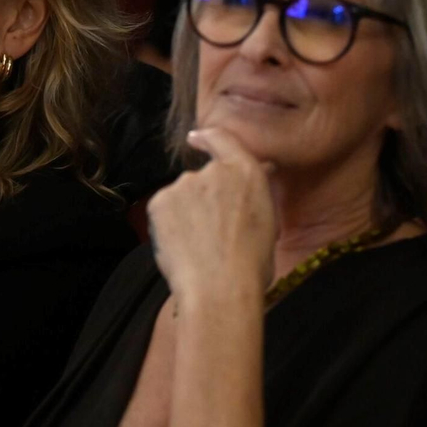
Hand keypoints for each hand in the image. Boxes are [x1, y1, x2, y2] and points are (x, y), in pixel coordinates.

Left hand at [148, 128, 277, 304]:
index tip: (197, 138)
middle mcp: (213, 170)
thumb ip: (250, 197)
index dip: (208, 138)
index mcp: (246, 173)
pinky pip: (163, 210)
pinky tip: (181, 246)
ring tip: (198, 246)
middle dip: (201, 199)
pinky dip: (168, 225)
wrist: (220, 288)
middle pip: (201, 178)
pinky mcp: (160, 200)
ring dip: (186, 213)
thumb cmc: (251, 266)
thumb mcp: (266, 222)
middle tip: (209, 233)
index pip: (223, 139)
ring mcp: (184, 184)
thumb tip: (243, 191)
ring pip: (181, 196)